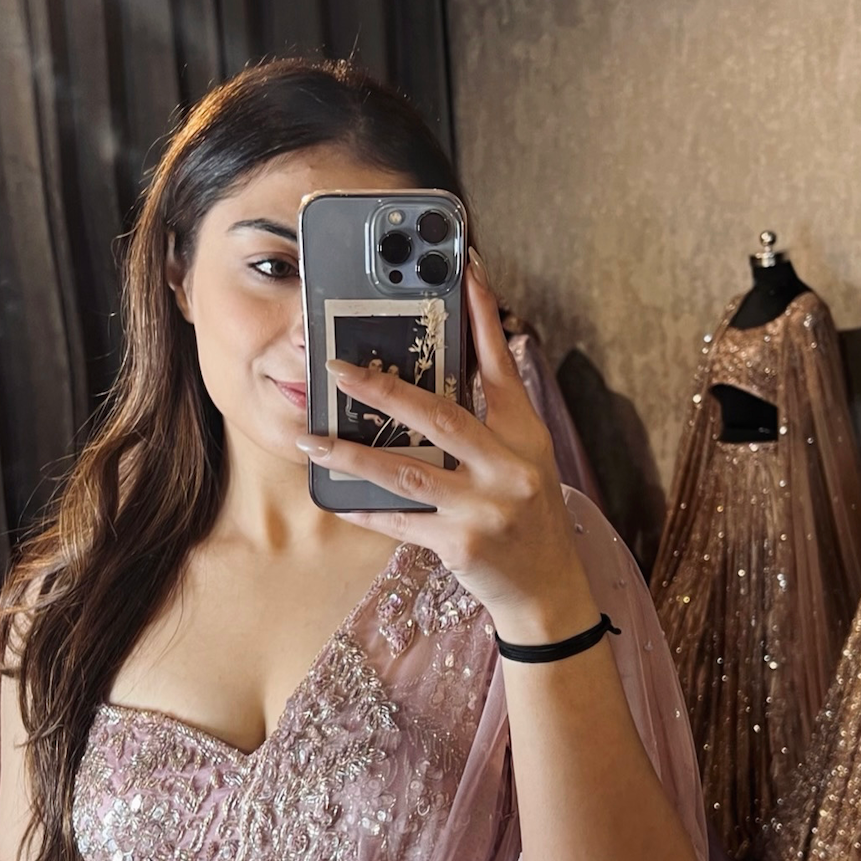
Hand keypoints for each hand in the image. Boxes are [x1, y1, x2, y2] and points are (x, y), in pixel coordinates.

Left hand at [297, 251, 597, 643]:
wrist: (550, 591)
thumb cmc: (531, 517)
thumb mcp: (526, 459)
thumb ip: (495, 417)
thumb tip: (463, 363)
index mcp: (525, 435)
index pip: (501, 365)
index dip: (483, 316)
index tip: (466, 269)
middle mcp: (509, 466)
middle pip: (439, 415)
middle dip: (384, 388)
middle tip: (337, 368)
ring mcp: (486, 507)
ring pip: (406, 472)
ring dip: (352, 454)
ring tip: (311, 439)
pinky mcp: (462, 544)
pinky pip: (400, 521)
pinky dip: (365, 509)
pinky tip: (334, 496)